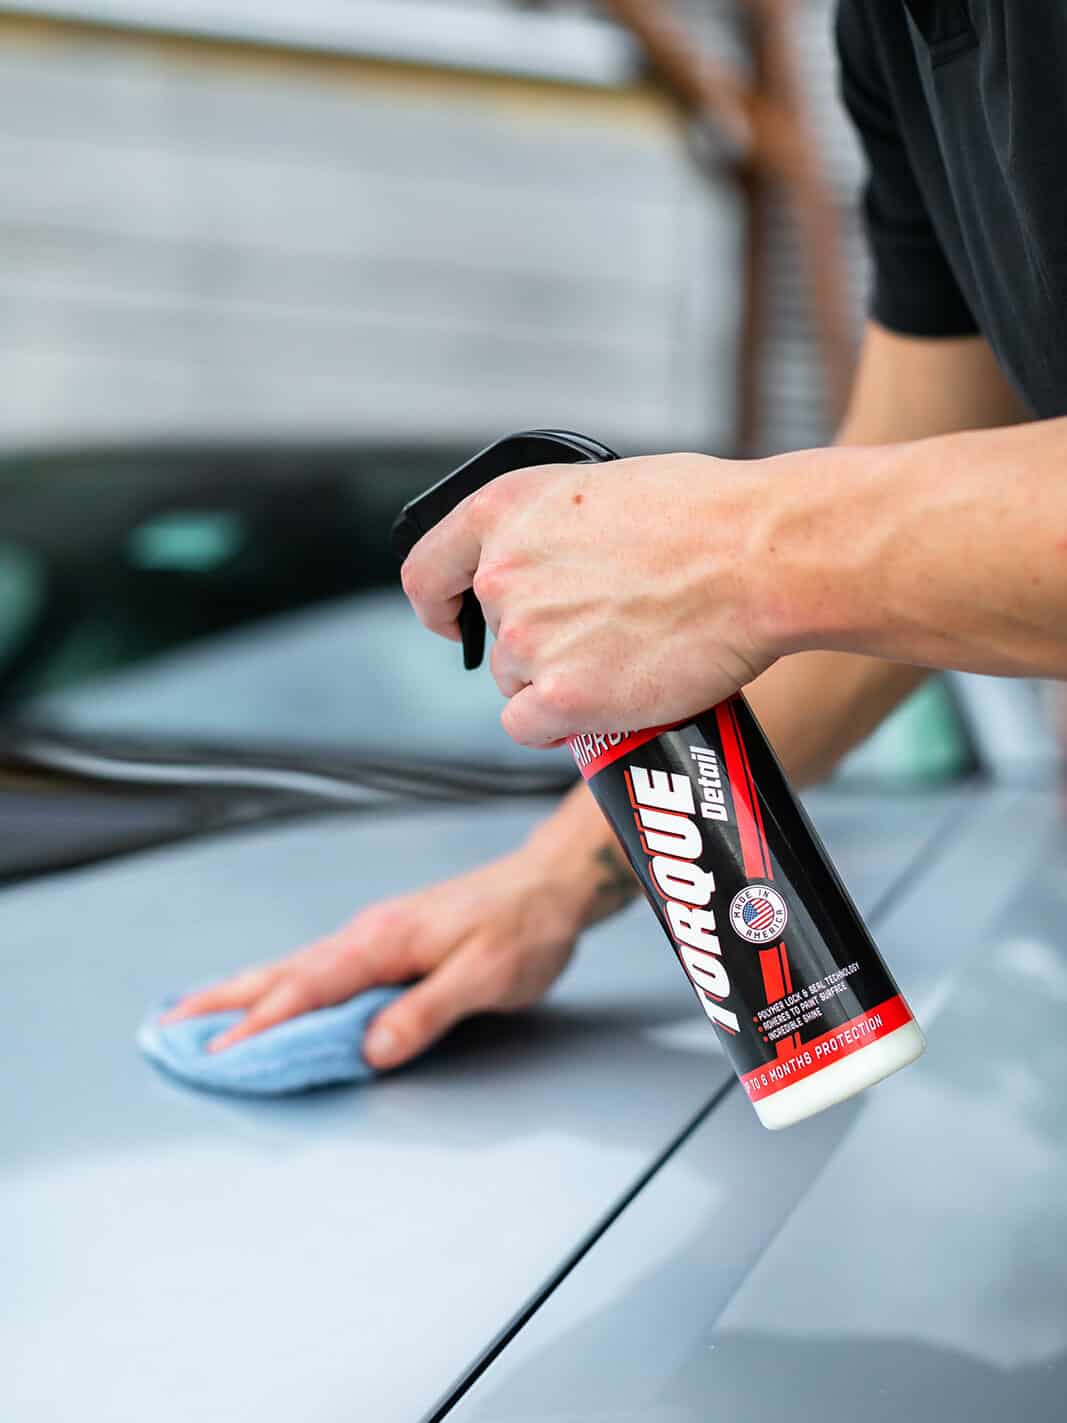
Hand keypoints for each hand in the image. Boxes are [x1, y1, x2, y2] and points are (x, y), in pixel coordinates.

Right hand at [159, 846, 593, 1068]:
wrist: (549, 887)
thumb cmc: (524, 929)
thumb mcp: (486, 977)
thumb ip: (426, 1012)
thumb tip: (371, 1048)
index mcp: (383, 942)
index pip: (308, 989)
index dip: (261, 1025)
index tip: (216, 1052)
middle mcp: (368, 935)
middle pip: (283, 972)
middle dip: (225, 1001)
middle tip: (170, 1026)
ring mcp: (374, 937)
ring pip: (295, 968)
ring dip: (244, 992)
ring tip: (197, 1012)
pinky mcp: (386, 944)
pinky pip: (319, 968)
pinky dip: (281, 984)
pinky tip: (272, 996)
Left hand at [400, 452, 777, 744]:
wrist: (757, 557)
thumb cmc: (705, 515)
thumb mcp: (602, 490)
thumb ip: (555, 529)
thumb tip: (558, 562)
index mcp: (504, 511)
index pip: (428, 572)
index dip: (438, 606)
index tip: (454, 622)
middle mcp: (501, 575)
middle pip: (495, 640)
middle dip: (538, 648)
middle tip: (602, 641)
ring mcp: (527, 639)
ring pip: (516, 686)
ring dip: (557, 685)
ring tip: (626, 662)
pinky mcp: (561, 696)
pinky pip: (532, 729)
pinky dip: (563, 727)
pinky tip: (607, 705)